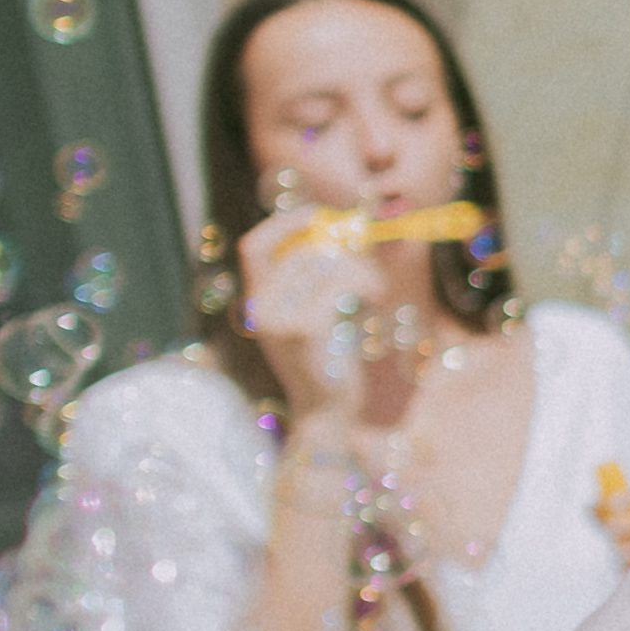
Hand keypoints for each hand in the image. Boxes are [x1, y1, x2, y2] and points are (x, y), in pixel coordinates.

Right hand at [236, 212, 428, 427]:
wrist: (325, 413)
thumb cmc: (326, 362)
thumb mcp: (313, 316)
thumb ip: (317, 279)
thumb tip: (345, 230)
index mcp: (257, 303)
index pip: (255, 247)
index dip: (286, 224)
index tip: (321, 216)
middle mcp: (260, 309)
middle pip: (305, 251)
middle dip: (344, 249)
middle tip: (368, 263)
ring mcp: (280, 321)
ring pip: (329, 263)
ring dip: (363, 270)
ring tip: (373, 291)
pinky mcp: (306, 331)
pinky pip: (343, 285)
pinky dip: (367, 284)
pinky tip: (374, 300)